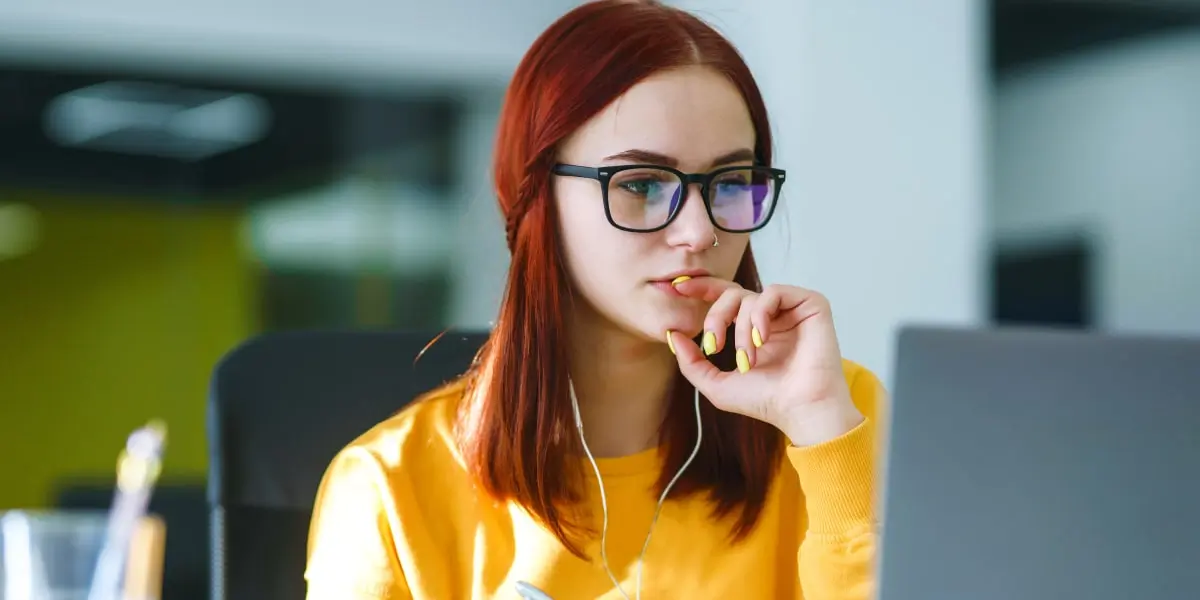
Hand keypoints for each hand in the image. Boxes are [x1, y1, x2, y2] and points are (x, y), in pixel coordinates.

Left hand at [666, 278, 863, 446]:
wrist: (800, 408)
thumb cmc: (765, 401)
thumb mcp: (716, 384)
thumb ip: (692, 362)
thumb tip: (673, 334)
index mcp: (753, 330)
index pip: (725, 298)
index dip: (702, 289)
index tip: (677, 286)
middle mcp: (773, 317)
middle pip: (732, 293)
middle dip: (716, 317)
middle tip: (714, 346)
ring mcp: (792, 310)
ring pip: (750, 296)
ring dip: (741, 328)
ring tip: (748, 358)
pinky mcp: (811, 305)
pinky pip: (774, 292)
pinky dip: (760, 314)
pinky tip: (762, 338)